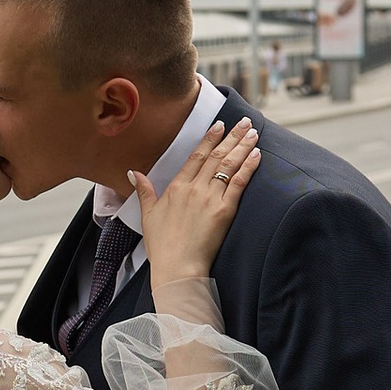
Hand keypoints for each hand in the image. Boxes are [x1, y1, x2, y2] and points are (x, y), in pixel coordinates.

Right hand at [134, 115, 259, 295]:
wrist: (177, 267)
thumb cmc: (162, 246)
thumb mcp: (148, 215)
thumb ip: (144, 191)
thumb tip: (133, 173)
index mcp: (176, 188)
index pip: (196, 156)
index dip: (209, 139)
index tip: (219, 125)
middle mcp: (194, 188)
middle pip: (216, 156)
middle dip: (232, 136)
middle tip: (244, 122)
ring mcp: (210, 198)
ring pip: (229, 165)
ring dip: (243, 146)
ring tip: (253, 133)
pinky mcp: (224, 211)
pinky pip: (239, 183)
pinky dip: (249, 167)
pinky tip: (257, 155)